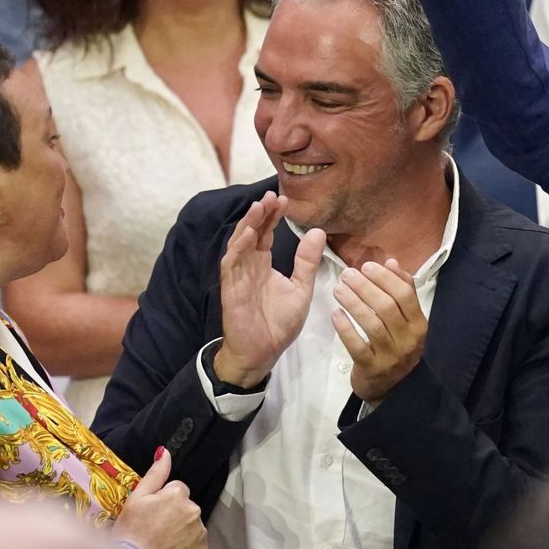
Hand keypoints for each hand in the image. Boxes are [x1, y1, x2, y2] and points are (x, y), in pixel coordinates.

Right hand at [111, 447, 205, 548]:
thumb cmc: (131, 533)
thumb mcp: (136, 499)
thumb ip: (155, 474)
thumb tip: (165, 452)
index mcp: (179, 494)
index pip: (177, 489)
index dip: (162, 501)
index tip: (151, 514)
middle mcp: (194, 511)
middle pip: (186, 507)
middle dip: (174, 515)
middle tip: (154, 529)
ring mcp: (200, 533)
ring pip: (191, 526)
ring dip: (180, 531)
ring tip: (161, 543)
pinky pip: (196, 545)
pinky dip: (186, 548)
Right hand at [213, 192, 324, 388]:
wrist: (262, 353)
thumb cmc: (279, 323)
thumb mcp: (300, 289)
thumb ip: (307, 262)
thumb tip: (318, 231)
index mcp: (263, 264)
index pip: (266, 233)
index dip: (273, 216)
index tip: (284, 200)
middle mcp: (248, 266)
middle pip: (252, 232)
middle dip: (260, 213)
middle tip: (272, 195)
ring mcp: (237, 276)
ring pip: (239, 244)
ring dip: (248, 225)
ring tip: (259, 207)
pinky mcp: (230, 289)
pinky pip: (231, 265)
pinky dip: (238, 248)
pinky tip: (248, 235)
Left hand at [331, 258, 427, 404]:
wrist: (393, 388)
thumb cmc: (397, 345)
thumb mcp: (407, 320)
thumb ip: (402, 290)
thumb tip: (392, 262)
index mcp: (419, 324)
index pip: (404, 295)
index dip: (385, 278)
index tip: (366, 266)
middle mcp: (408, 340)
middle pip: (387, 307)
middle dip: (365, 287)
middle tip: (347, 274)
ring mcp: (390, 356)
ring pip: (372, 324)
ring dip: (354, 303)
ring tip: (338, 289)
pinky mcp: (372, 368)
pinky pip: (357, 345)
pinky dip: (345, 328)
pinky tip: (336, 314)